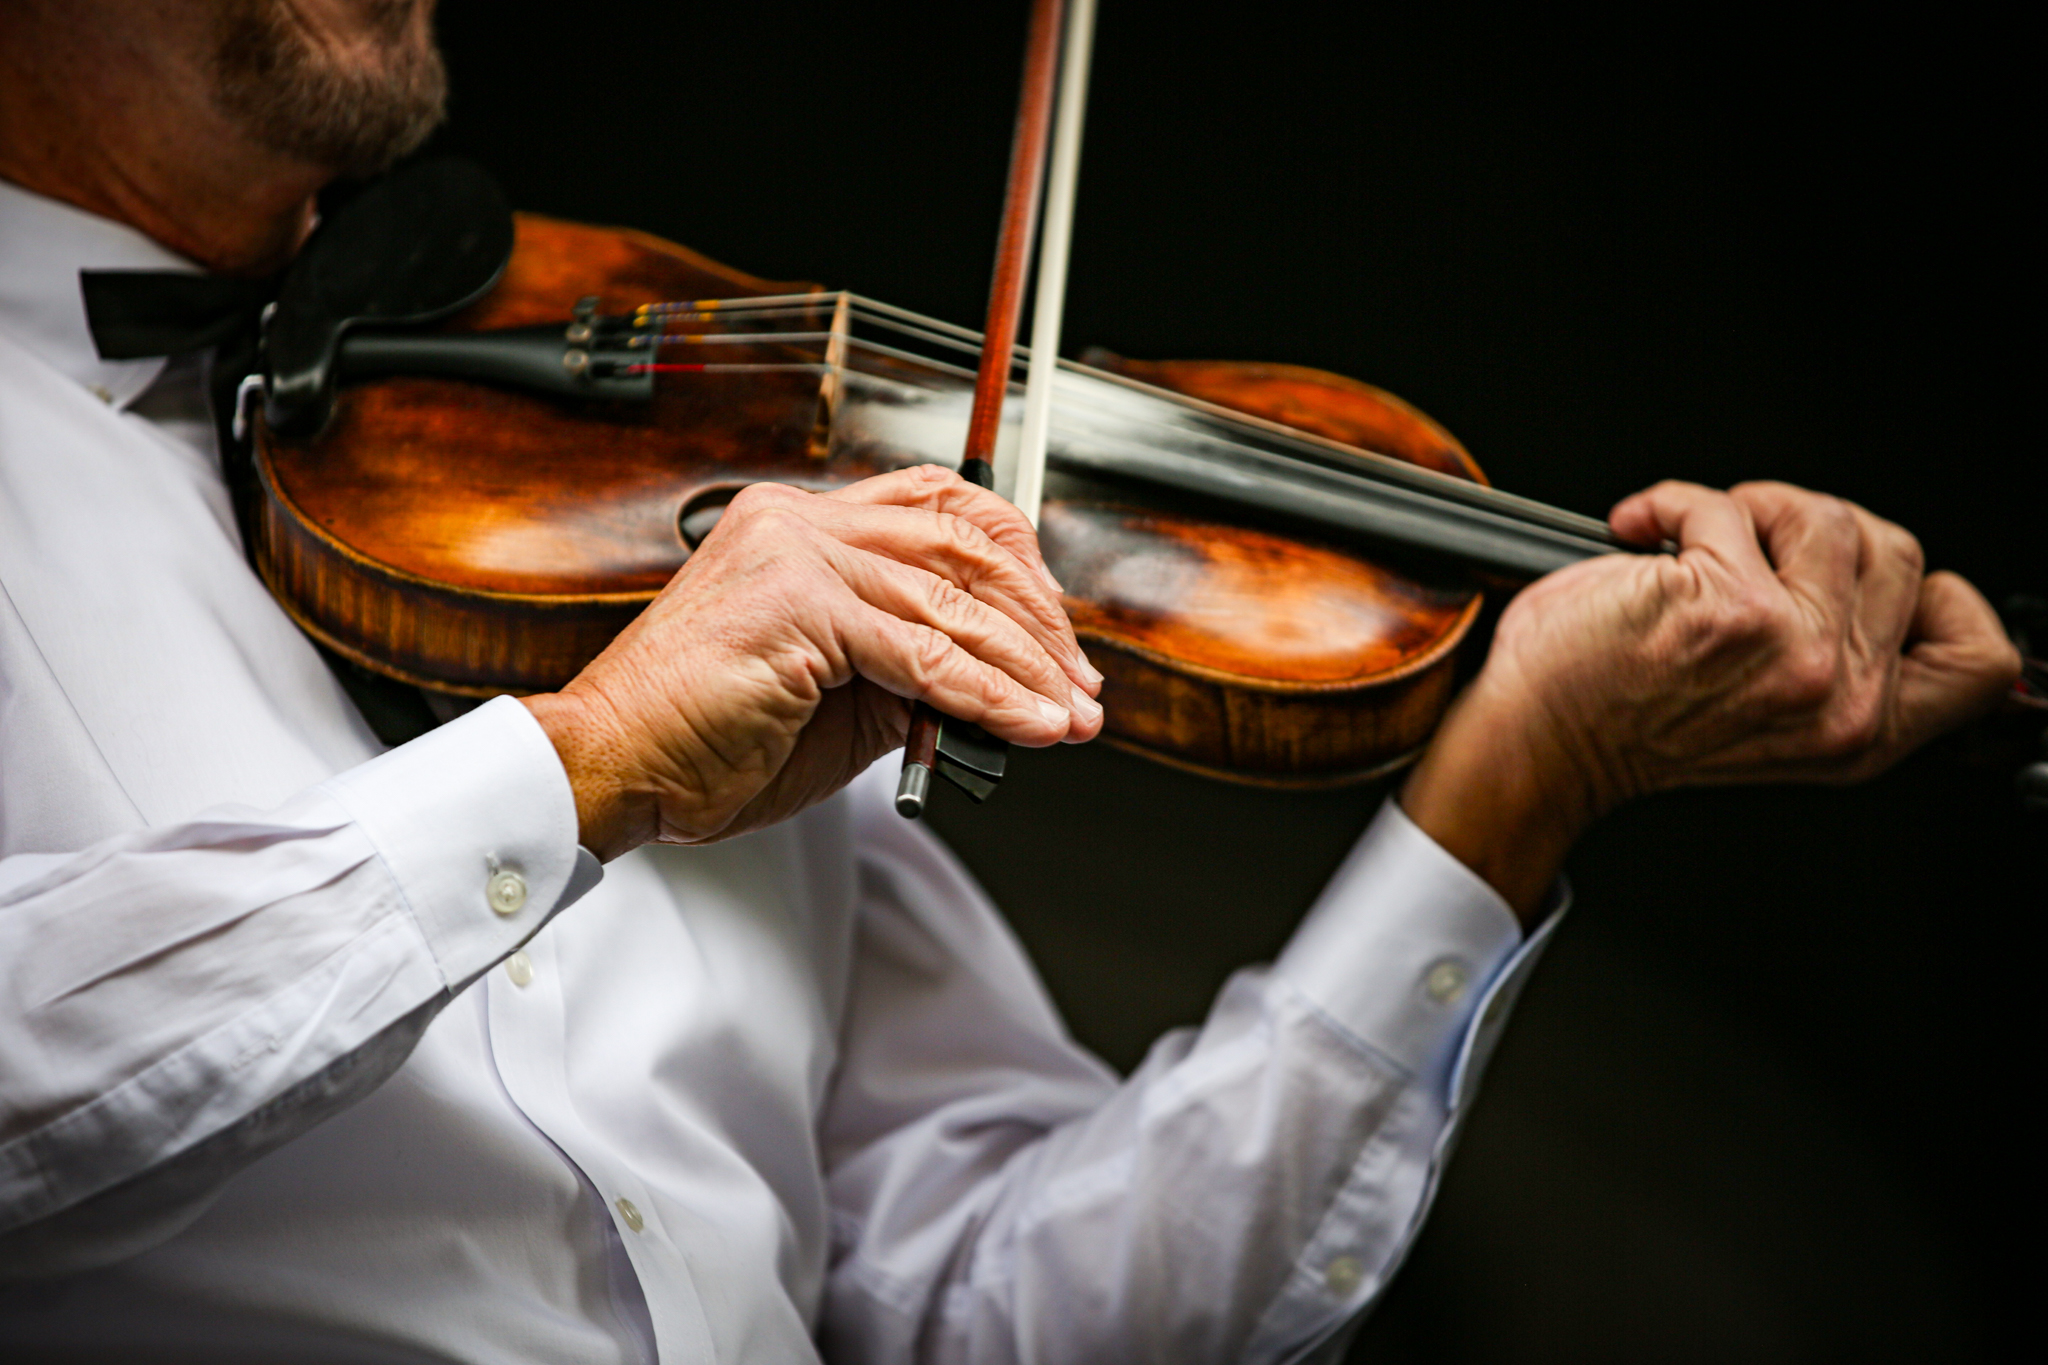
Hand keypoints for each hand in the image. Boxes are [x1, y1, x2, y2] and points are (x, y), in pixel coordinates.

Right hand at [522, 466, 1103, 857]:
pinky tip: (1027, 725)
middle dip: (1040, 622)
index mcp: (800, 525)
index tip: (1054, 631)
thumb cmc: (705, 740)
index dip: (1015, 562)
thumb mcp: (839, 698)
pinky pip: (925, 654)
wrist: (616, 768)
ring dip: (1029, 668)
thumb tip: (1003, 686)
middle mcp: (800, 522)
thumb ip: (913, 672)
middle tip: (1080, 682)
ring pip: (954, 603)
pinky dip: (989, 696)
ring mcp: (797, 557)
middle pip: (963, 546)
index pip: (939, 510)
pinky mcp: (800, 608)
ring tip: (1070, 715)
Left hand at [1403, 480, 2018, 917]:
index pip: (1980, 661)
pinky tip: (1642, 532)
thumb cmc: (1622, 717)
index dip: (1936, 598)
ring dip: (1748, 509)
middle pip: (1896, 552)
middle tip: (1743, 552)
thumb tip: (1870, 571)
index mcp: (1861, 733)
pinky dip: (1676, 503)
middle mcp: (1839, 701)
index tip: (1858, 581)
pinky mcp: (1732, 610)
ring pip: (1827, 518)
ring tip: (1693, 544)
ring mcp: (1793, 654)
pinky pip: (1728, 506)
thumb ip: (1838, 659)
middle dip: (1812, 529)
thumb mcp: (1772, 716)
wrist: (1540, 742)